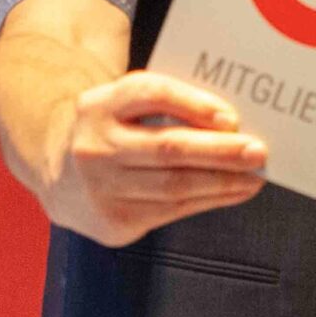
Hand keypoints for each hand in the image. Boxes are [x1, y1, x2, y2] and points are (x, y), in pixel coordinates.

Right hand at [43, 71, 267, 246]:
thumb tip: (231, 122)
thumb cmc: (112, 131)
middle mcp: (94, 146)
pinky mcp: (113, 222)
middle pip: (167, 148)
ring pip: (175, 186)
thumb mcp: (124, 105)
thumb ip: (167, 104)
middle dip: (220, 152)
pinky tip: (233, 191)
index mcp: (99, 105)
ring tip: (254, 176)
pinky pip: (172, 211)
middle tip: (258, 151)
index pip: (149, 94)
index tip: (231, 117)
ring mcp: (101, 189)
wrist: (57, 174)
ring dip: (223, 182)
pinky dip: (209, 200)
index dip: (193, 104)